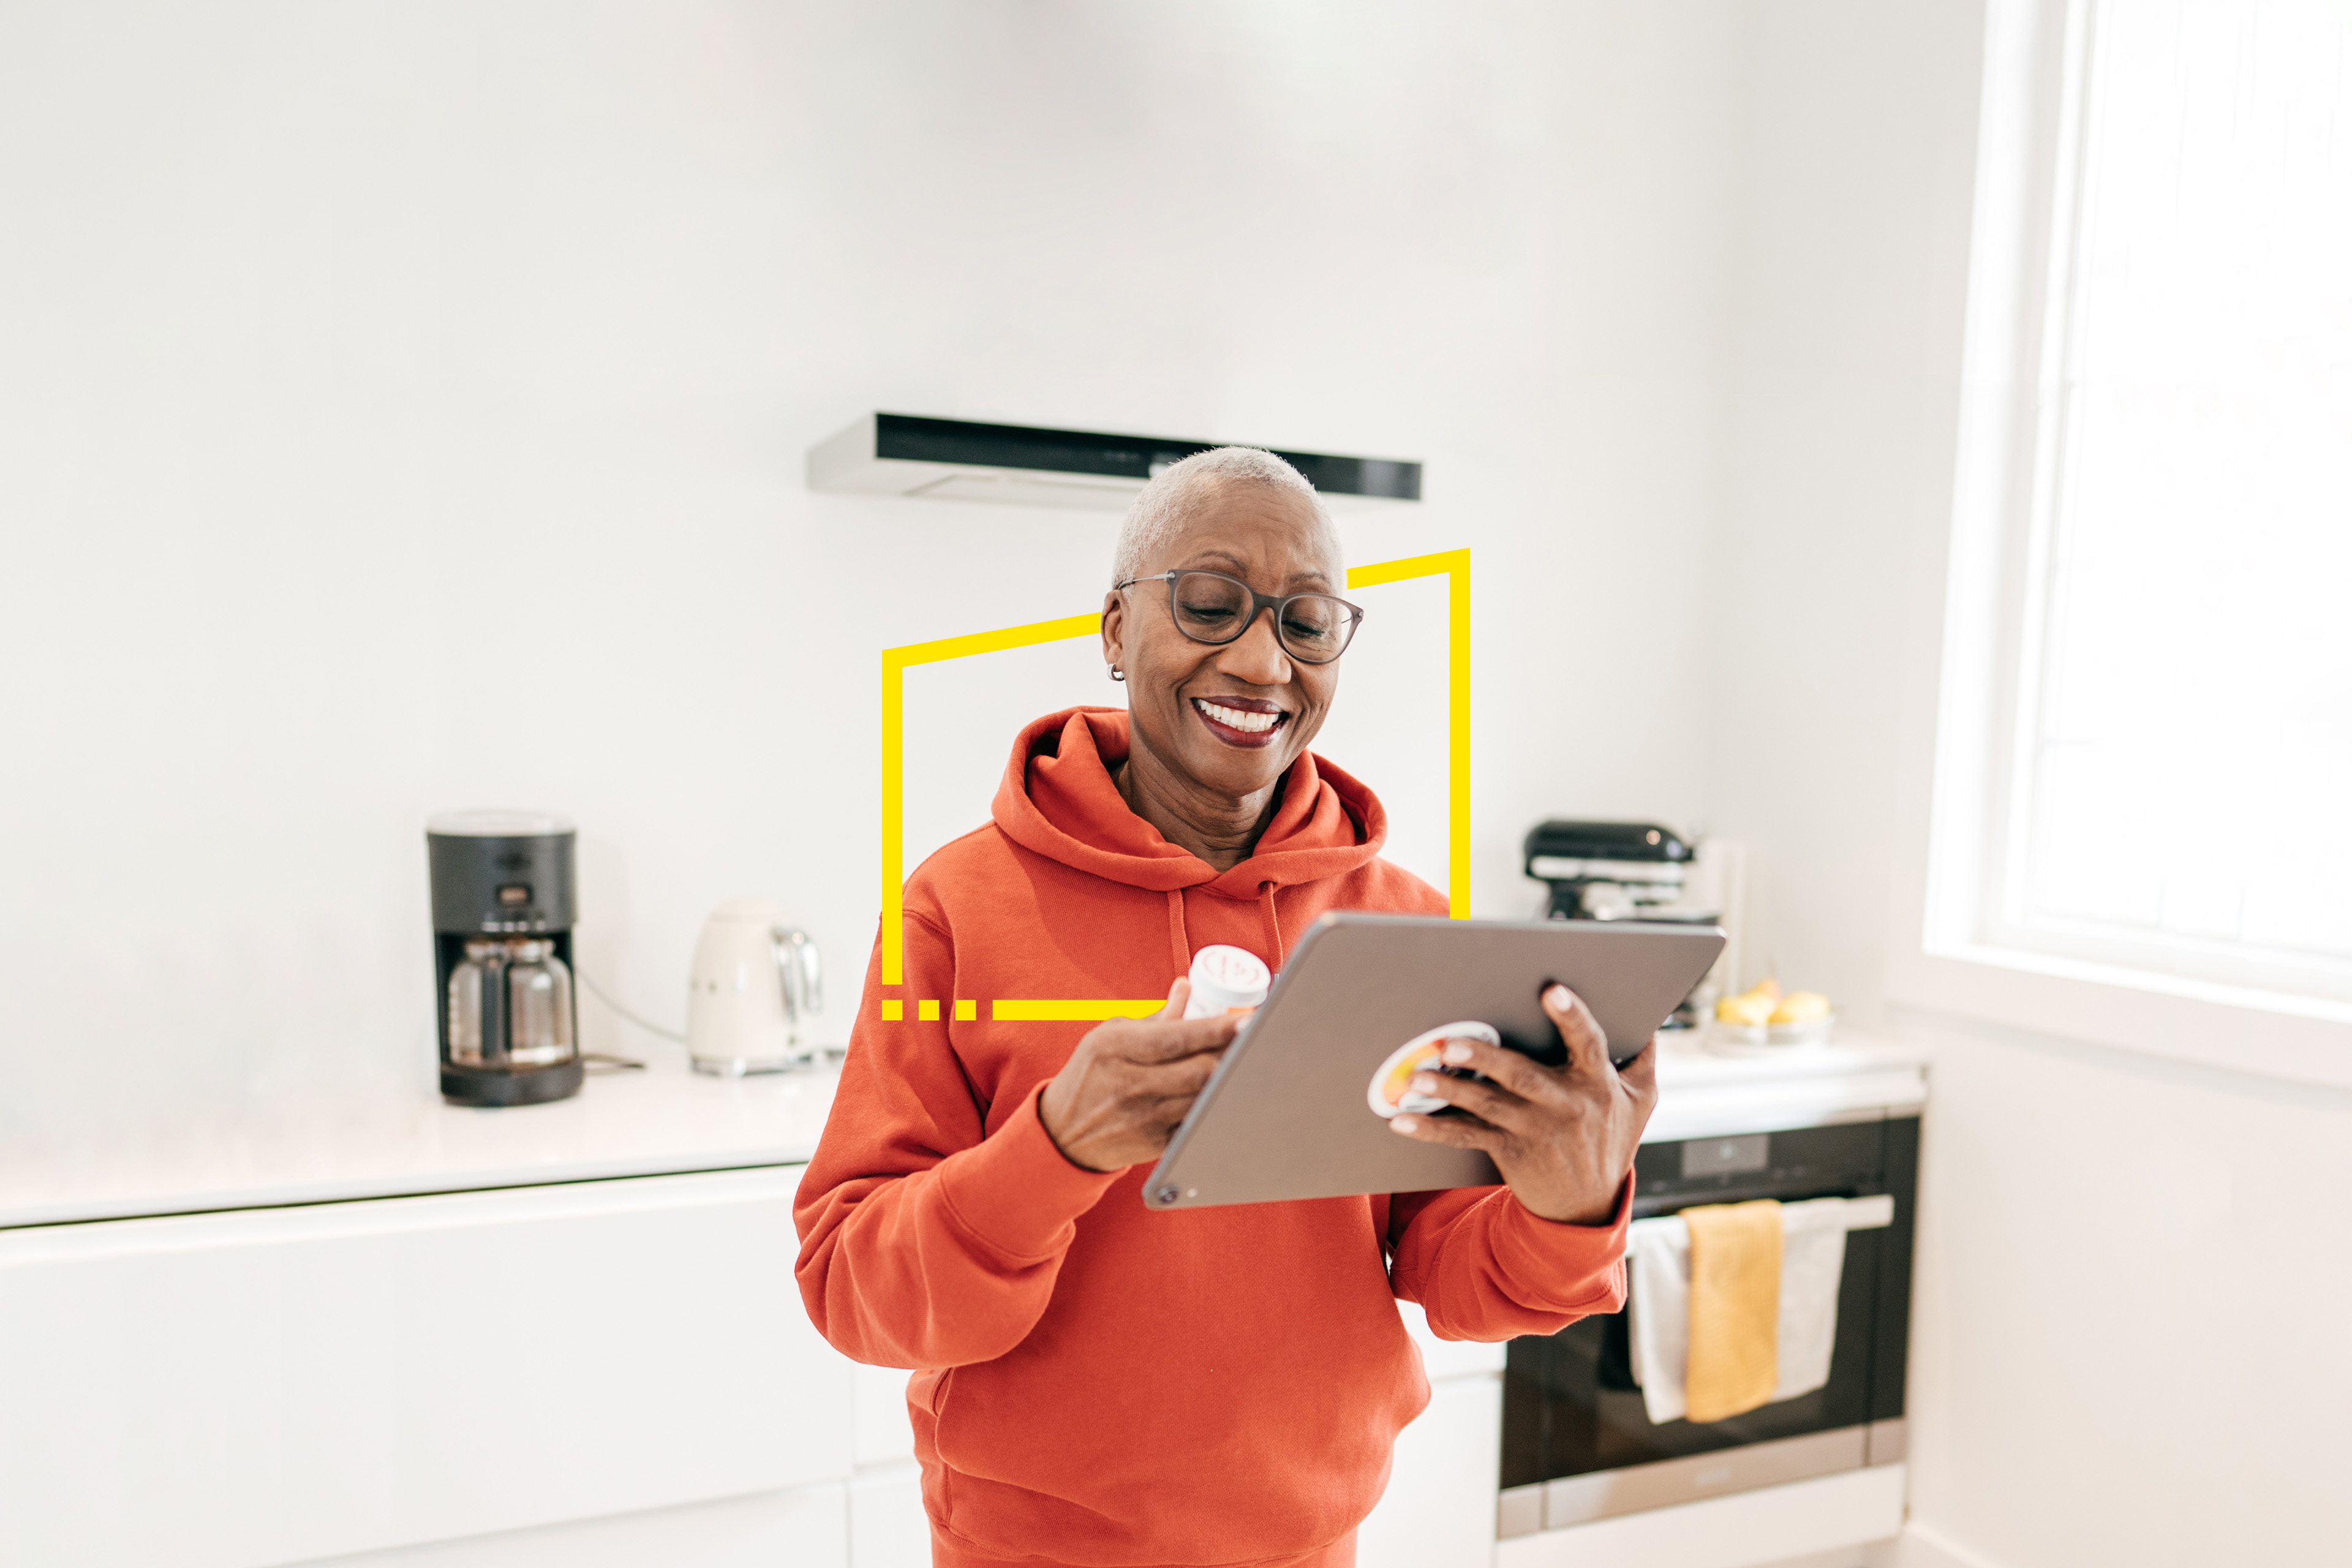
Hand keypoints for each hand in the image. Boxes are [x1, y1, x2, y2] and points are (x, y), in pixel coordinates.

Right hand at [1039, 979, 1239, 1172]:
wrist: (1063, 1133)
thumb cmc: (1090, 1075)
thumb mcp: (1111, 1035)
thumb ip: (1155, 1016)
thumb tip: (1188, 987)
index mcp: (1117, 1048)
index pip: (1178, 1037)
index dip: (1218, 1029)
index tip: (1247, 1019)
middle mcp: (1130, 1084)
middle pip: (1200, 1070)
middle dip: (1234, 1054)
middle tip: (1257, 1040)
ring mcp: (1144, 1118)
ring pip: (1204, 1098)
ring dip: (1230, 1080)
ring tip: (1246, 1063)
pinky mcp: (1156, 1144)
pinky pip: (1198, 1122)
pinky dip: (1214, 1106)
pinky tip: (1223, 1093)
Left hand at [1386, 984, 1656, 1223]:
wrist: (1588, 1209)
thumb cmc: (1611, 1139)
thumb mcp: (1642, 1100)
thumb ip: (1644, 1056)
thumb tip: (1649, 1015)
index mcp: (1598, 1084)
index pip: (1589, 1043)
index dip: (1572, 1017)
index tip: (1551, 990)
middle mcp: (1565, 1106)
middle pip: (1522, 1075)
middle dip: (1486, 1059)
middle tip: (1451, 1042)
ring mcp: (1534, 1130)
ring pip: (1487, 1105)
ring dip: (1450, 1089)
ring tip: (1417, 1074)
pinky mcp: (1508, 1150)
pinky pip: (1465, 1136)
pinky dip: (1432, 1128)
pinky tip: (1401, 1118)